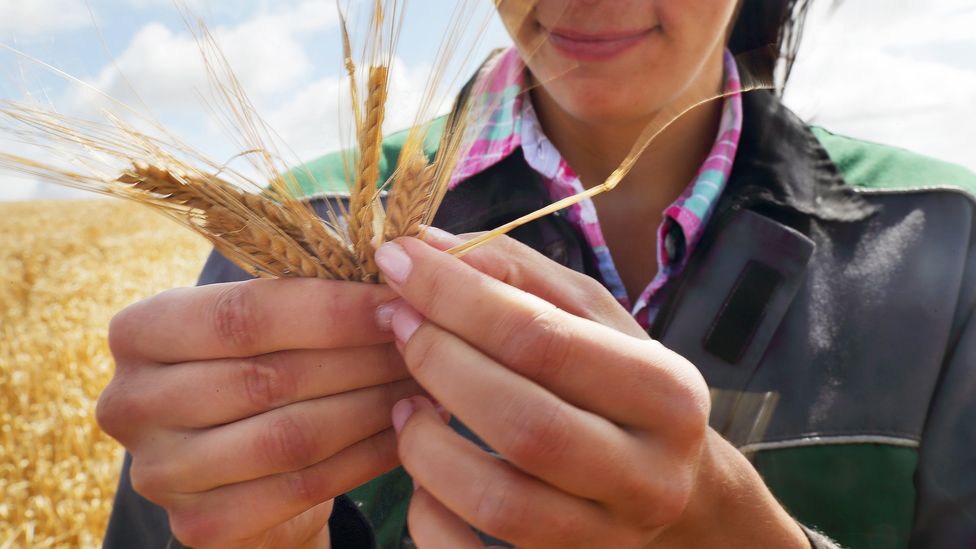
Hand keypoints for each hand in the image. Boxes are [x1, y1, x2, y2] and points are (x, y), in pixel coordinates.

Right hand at [97, 278, 424, 548]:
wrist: (238, 472)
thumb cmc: (258, 373)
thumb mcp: (263, 325)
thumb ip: (306, 296)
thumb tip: (400, 266)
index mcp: (140, 332)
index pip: (244, 314)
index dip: (332, 308)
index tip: (400, 301)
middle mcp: (132, 402)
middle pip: (270, 377)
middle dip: (362, 358)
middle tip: (425, 343)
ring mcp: (159, 472)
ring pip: (291, 436)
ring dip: (373, 407)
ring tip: (428, 383)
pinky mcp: (199, 524)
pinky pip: (304, 486)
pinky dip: (367, 456)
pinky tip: (409, 431)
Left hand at [374, 230, 807, 547]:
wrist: (671, 490)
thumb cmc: (618, 387)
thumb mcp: (591, 319)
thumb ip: (517, 275)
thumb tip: (426, 245)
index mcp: (665, 392)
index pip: (544, 340)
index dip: (456, 297)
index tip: (397, 264)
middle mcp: (649, 473)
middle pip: (525, 423)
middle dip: (440, 364)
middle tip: (397, 326)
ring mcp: (609, 538)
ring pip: (499, 503)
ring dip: (426, 446)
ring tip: (405, 403)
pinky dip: (428, 514)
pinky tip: (425, 470)